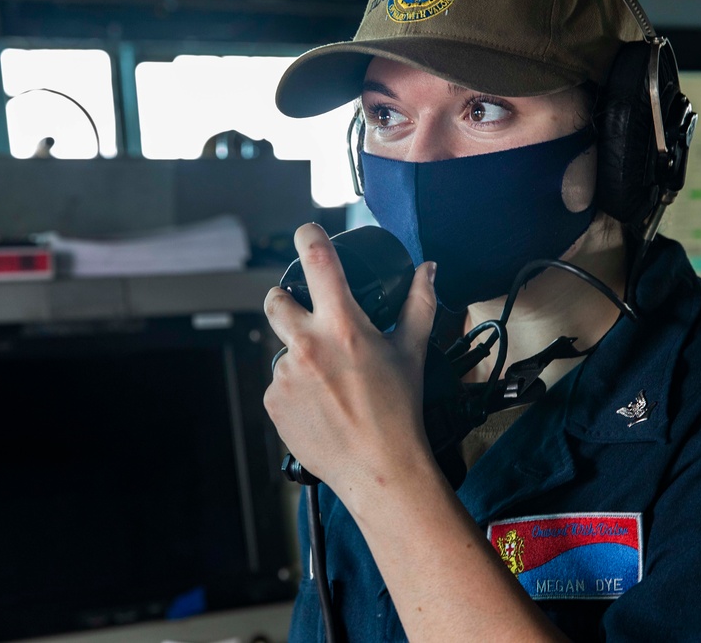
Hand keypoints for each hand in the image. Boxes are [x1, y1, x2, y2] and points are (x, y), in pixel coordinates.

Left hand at [263, 223, 437, 499]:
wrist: (380, 468)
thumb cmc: (399, 411)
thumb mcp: (412, 351)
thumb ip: (420, 303)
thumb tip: (428, 270)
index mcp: (343, 326)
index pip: (317, 260)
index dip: (309, 236)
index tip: (307, 232)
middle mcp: (308, 345)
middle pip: (274, 300)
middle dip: (285, 301)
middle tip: (308, 318)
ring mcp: (286, 375)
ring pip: (281, 348)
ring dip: (299, 355)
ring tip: (330, 382)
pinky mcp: (273, 402)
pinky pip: (278, 383)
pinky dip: (295, 388)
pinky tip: (320, 404)